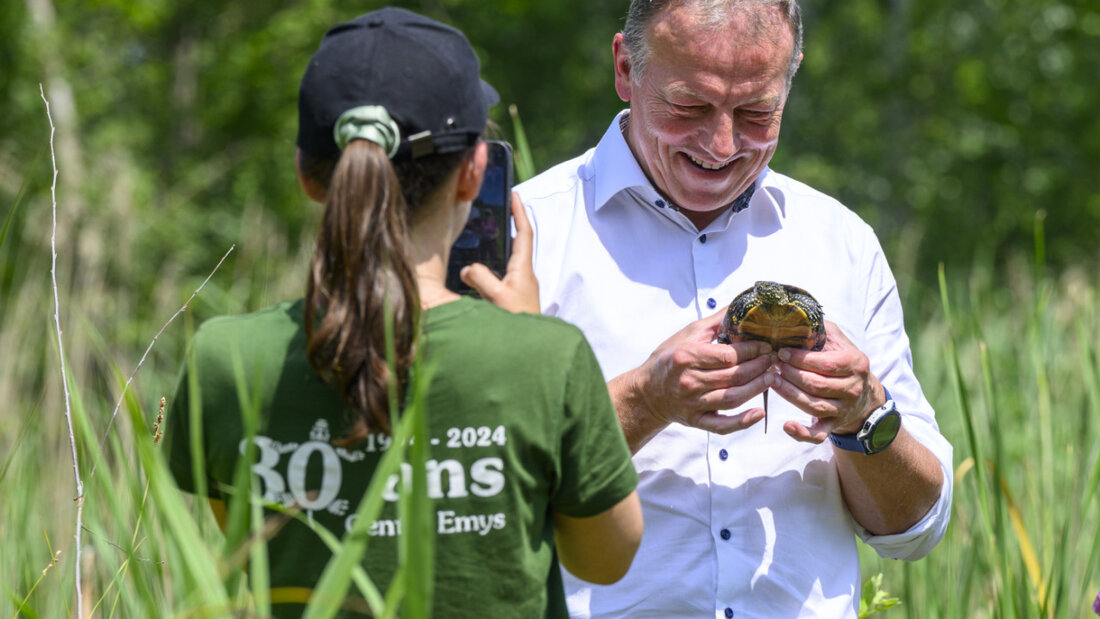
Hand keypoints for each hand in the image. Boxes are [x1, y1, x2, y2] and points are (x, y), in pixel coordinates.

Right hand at [461, 192, 539, 312]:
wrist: (530, 349)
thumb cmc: (518, 322)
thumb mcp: (496, 298)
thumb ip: (480, 279)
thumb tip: (468, 269)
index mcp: (523, 268)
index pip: (524, 232)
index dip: (519, 212)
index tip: (514, 193)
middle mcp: (524, 274)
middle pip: (517, 242)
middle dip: (508, 223)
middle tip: (496, 208)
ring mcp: (520, 286)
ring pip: (508, 258)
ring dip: (498, 245)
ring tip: (482, 235)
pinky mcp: (513, 297)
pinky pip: (501, 274)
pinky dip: (491, 266)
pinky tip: (477, 271)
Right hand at [621, 310, 772, 440]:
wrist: (646, 392)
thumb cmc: (668, 359)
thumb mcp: (686, 335)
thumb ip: (715, 322)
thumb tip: (739, 305)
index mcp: (686, 357)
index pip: (728, 355)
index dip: (752, 351)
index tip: (766, 346)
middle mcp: (689, 381)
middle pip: (734, 376)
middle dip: (759, 366)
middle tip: (774, 359)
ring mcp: (693, 403)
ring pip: (733, 398)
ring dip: (757, 388)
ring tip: (772, 377)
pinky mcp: (696, 420)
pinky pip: (722, 426)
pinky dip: (742, 422)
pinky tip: (759, 413)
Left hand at [768, 320, 886, 442]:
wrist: (865, 394)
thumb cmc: (844, 360)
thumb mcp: (838, 340)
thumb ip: (820, 330)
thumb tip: (793, 316)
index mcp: (855, 364)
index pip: (825, 364)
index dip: (800, 360)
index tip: (780, 353)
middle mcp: (852, 388)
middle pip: (816, 385)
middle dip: (790, 375)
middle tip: (771, 365)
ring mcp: (844, 409)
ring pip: (813, 406)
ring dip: (789, 394)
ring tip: (771, 382)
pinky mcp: (833, 424)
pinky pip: (818, 434)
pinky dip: (802, 433)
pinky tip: (786, 426)